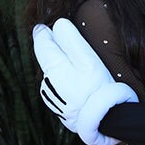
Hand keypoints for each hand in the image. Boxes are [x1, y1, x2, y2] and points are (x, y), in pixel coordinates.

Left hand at [33, 18, 138, 144]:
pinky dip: (65, 80)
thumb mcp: (88, 60)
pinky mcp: (59, 106)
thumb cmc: (98, 88)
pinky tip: (78, 83)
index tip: (46, 26)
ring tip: (76, 64)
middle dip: (53, 49)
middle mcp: (48, 82)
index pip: (42, 43)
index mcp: (53, 68)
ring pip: (52, 73)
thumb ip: (71, 40)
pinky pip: (58, 86)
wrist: (101, 120)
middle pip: (47, 58)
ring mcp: (52, 96)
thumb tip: (58, 24)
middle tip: (62, 40)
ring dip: (60, 65)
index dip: (44, 32)